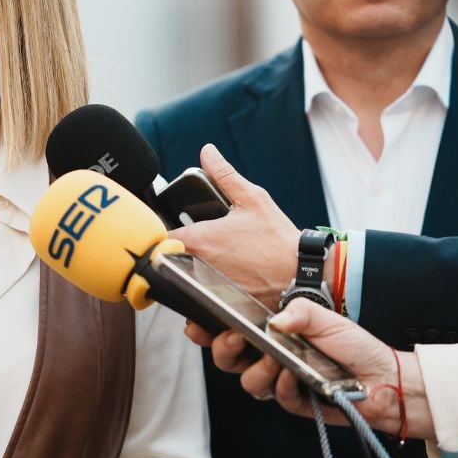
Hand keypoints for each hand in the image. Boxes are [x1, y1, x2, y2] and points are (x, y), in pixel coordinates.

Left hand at [168, 143, 300, 301]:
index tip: (167, 227)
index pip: (161, 236)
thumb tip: (208, 152)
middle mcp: (197, 267)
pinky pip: (195, 300)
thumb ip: (224, 175)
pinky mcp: (215, 305)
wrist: (300, 275)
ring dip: (183, 271)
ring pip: (180, 280)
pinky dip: (198, 291)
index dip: (157, 231)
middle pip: (167, 259)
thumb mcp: (252, 199)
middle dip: (171, 250)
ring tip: (203, 262)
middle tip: (185, 243)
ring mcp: (204, 289)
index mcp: (201, 240)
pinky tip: (214, 280)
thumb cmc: (278, 240)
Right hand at [184, 299, 431, 439]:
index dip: (210, 329)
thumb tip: (274, 320)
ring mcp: (281, 381)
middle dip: (224, 349)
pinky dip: (283, 384)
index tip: (199, 324)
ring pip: (248, 382)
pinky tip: (295, 374)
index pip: (231, 331)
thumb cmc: (356, 346)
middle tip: (237, 337)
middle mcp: (271, 357)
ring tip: (277, 359)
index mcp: (273, 334)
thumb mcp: (327, 318)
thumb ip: (301, 311)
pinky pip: (277, 396)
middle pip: (227, 360)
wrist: (384, 378)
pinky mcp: (295, 401)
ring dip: (259, 369)